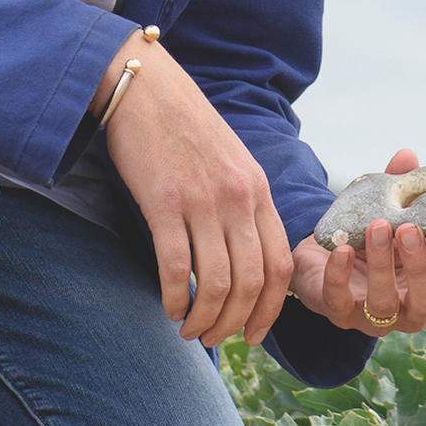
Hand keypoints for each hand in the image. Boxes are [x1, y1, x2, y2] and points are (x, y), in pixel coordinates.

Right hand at [99, 33, 293, 349]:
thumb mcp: (230, 162)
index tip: (254, 333)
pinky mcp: (164, 201)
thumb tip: (243, 256)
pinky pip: (178, 267)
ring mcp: (202, 200)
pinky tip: (169, 308)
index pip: (281, 264)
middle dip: (237, 322)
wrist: (145, 86)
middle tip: (216, 339)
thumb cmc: (183, 127)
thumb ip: (243, 203)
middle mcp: (238, 197)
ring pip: (219, 281)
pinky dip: (176, 298)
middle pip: (253, 281)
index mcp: (258, 189)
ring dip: (206, 318)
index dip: (271, 308)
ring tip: (189, 330)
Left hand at [290, 147, 425, 339]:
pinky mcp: (339, 313)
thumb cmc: (371, 235)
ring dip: (381, 266)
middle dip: (419, 266)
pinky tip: (342, 250)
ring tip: (377, 226)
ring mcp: (374, 316)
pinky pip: (340, 301)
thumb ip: (401, 187)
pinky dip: (340, 276)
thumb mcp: (389, 210)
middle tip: (408, 229)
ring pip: (384, 303)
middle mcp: (409, 307)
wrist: (326, 252)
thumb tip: (408, 156)